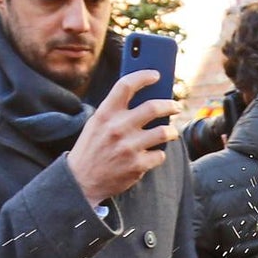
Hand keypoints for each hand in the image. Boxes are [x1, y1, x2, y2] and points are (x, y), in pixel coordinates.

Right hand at [67, 69, 179, 206]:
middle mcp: (118, 128)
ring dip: (172, 131)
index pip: (126, 85)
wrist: (81, 182)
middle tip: (175, 106)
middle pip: (154, 107)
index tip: (156, 75)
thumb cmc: (92, 149)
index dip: (144, 76)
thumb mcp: (96, 125)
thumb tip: (145, 98)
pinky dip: (159, 154)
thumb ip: (116, 111)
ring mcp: (129, 147)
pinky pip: (159, 155)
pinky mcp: (137, 166)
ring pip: (164, 132)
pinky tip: (153, 154)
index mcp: (105, 114)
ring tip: (171, 132)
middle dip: (170, 105)